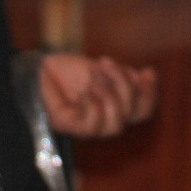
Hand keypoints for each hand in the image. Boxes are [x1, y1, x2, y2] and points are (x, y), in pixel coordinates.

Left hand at [39, 53, 157, 137]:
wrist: (40, 69)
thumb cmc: (70, 71)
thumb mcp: (103, 70)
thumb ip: (124, 77)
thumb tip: (146, 77)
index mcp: (115, 107)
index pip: (142, 112)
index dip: (149, 94)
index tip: (146, 71)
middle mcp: (103, 122)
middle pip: (131, 115)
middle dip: (123, 85)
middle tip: (104, 62)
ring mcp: (87, 127)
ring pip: (115, 124)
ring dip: (107, 93)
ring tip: (92, 74)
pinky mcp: (70, 127)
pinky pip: (93, 125)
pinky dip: (92, 104)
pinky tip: (83, 91)